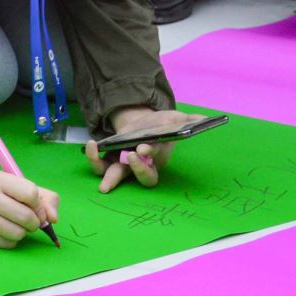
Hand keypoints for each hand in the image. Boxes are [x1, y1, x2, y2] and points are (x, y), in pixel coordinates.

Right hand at [0, 150, 58, 248]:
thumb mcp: (18, 184)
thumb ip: (45, 198)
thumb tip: (53, 219)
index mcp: (0, 180)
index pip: (31, 194)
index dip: (39, 205)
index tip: (34, 207)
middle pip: (26, 218)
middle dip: (34, 222)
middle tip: (29, 219)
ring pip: (18, 234)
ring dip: (23, 232)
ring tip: (16, 224)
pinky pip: (7, 244)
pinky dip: (12, 240)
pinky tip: (5, 230)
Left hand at [87, 106, 206, 192]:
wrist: (141, 124)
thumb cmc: (160, 125)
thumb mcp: (174, 119)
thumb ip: (187, 119)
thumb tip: (203, 118)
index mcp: (158, 158)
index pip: (155, 164)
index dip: (149, 159)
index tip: (143, 148)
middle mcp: (141, 166)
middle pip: (142, 178)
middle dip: (136, 170)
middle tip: (130, 157)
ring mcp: (123, 164)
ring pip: (117, 176)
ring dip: (108, 175)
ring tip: (97, 159)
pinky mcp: (108, 158)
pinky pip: (99, 164)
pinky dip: (93, 156)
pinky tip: (91, 143)